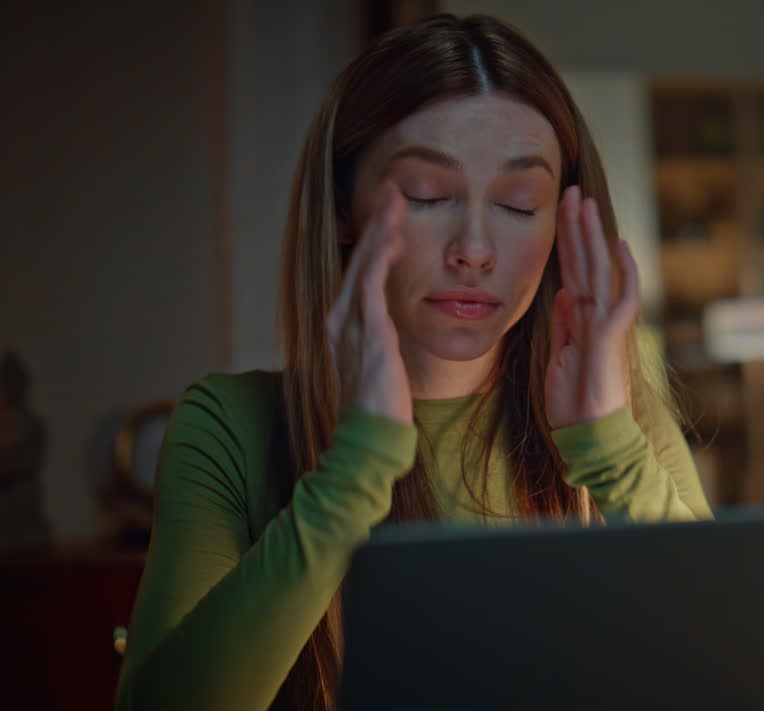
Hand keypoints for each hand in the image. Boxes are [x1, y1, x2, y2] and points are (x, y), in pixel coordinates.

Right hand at [325, 181, 412, 424]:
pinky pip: (372, 286)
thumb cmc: (380, 406)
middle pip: (358, 260)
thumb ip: (380, 338)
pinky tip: (393, 236)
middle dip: (376, 222)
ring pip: (364, 266)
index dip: (374, 240)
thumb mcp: (379, 363)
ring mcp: (351, 326)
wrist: (372, 439)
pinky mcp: (368, 334)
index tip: (391, 213)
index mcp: (343, 326)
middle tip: (392, 189)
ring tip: (394, 199)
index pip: (360, 273)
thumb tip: (390, 326)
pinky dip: (381, 258)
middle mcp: (341, 320)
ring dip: (379, 230)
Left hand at [545, 186, 640, 429]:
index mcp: (581, 320)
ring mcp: (606, 324)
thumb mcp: (560, 358)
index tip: (559, 212)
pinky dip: (624, 271)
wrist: (588, 436)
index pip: (573, 271)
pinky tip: (619, 245)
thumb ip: (565, 325)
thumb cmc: (575, 405)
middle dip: (577, 226)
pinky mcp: (612, 336)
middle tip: (571, 191)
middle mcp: (596, 316)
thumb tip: (565, 294)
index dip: (566, 241)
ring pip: (598, 269)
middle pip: (585, 261)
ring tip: (585, 202)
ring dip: (591, 235)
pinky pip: (622, 297)